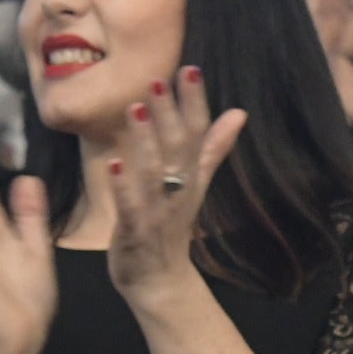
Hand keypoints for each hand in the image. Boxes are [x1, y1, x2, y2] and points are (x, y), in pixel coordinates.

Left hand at [102, 67, 245, 306]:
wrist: (160, 283)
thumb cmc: (171, 229)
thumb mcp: (195, 186)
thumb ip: (212, 149)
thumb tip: (239, 113)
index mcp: (192, 178)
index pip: (197, 135)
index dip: (194, 103)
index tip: (190, 69)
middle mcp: (179, 191)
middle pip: (177, 149)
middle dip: (169, 114)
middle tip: (158, 78)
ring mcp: (159, 212)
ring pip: (155, 173)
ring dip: (146, 141)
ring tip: (136, 108)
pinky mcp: (137, 232)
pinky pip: (131, 207)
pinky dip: (124, 186)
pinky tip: (113, 163)